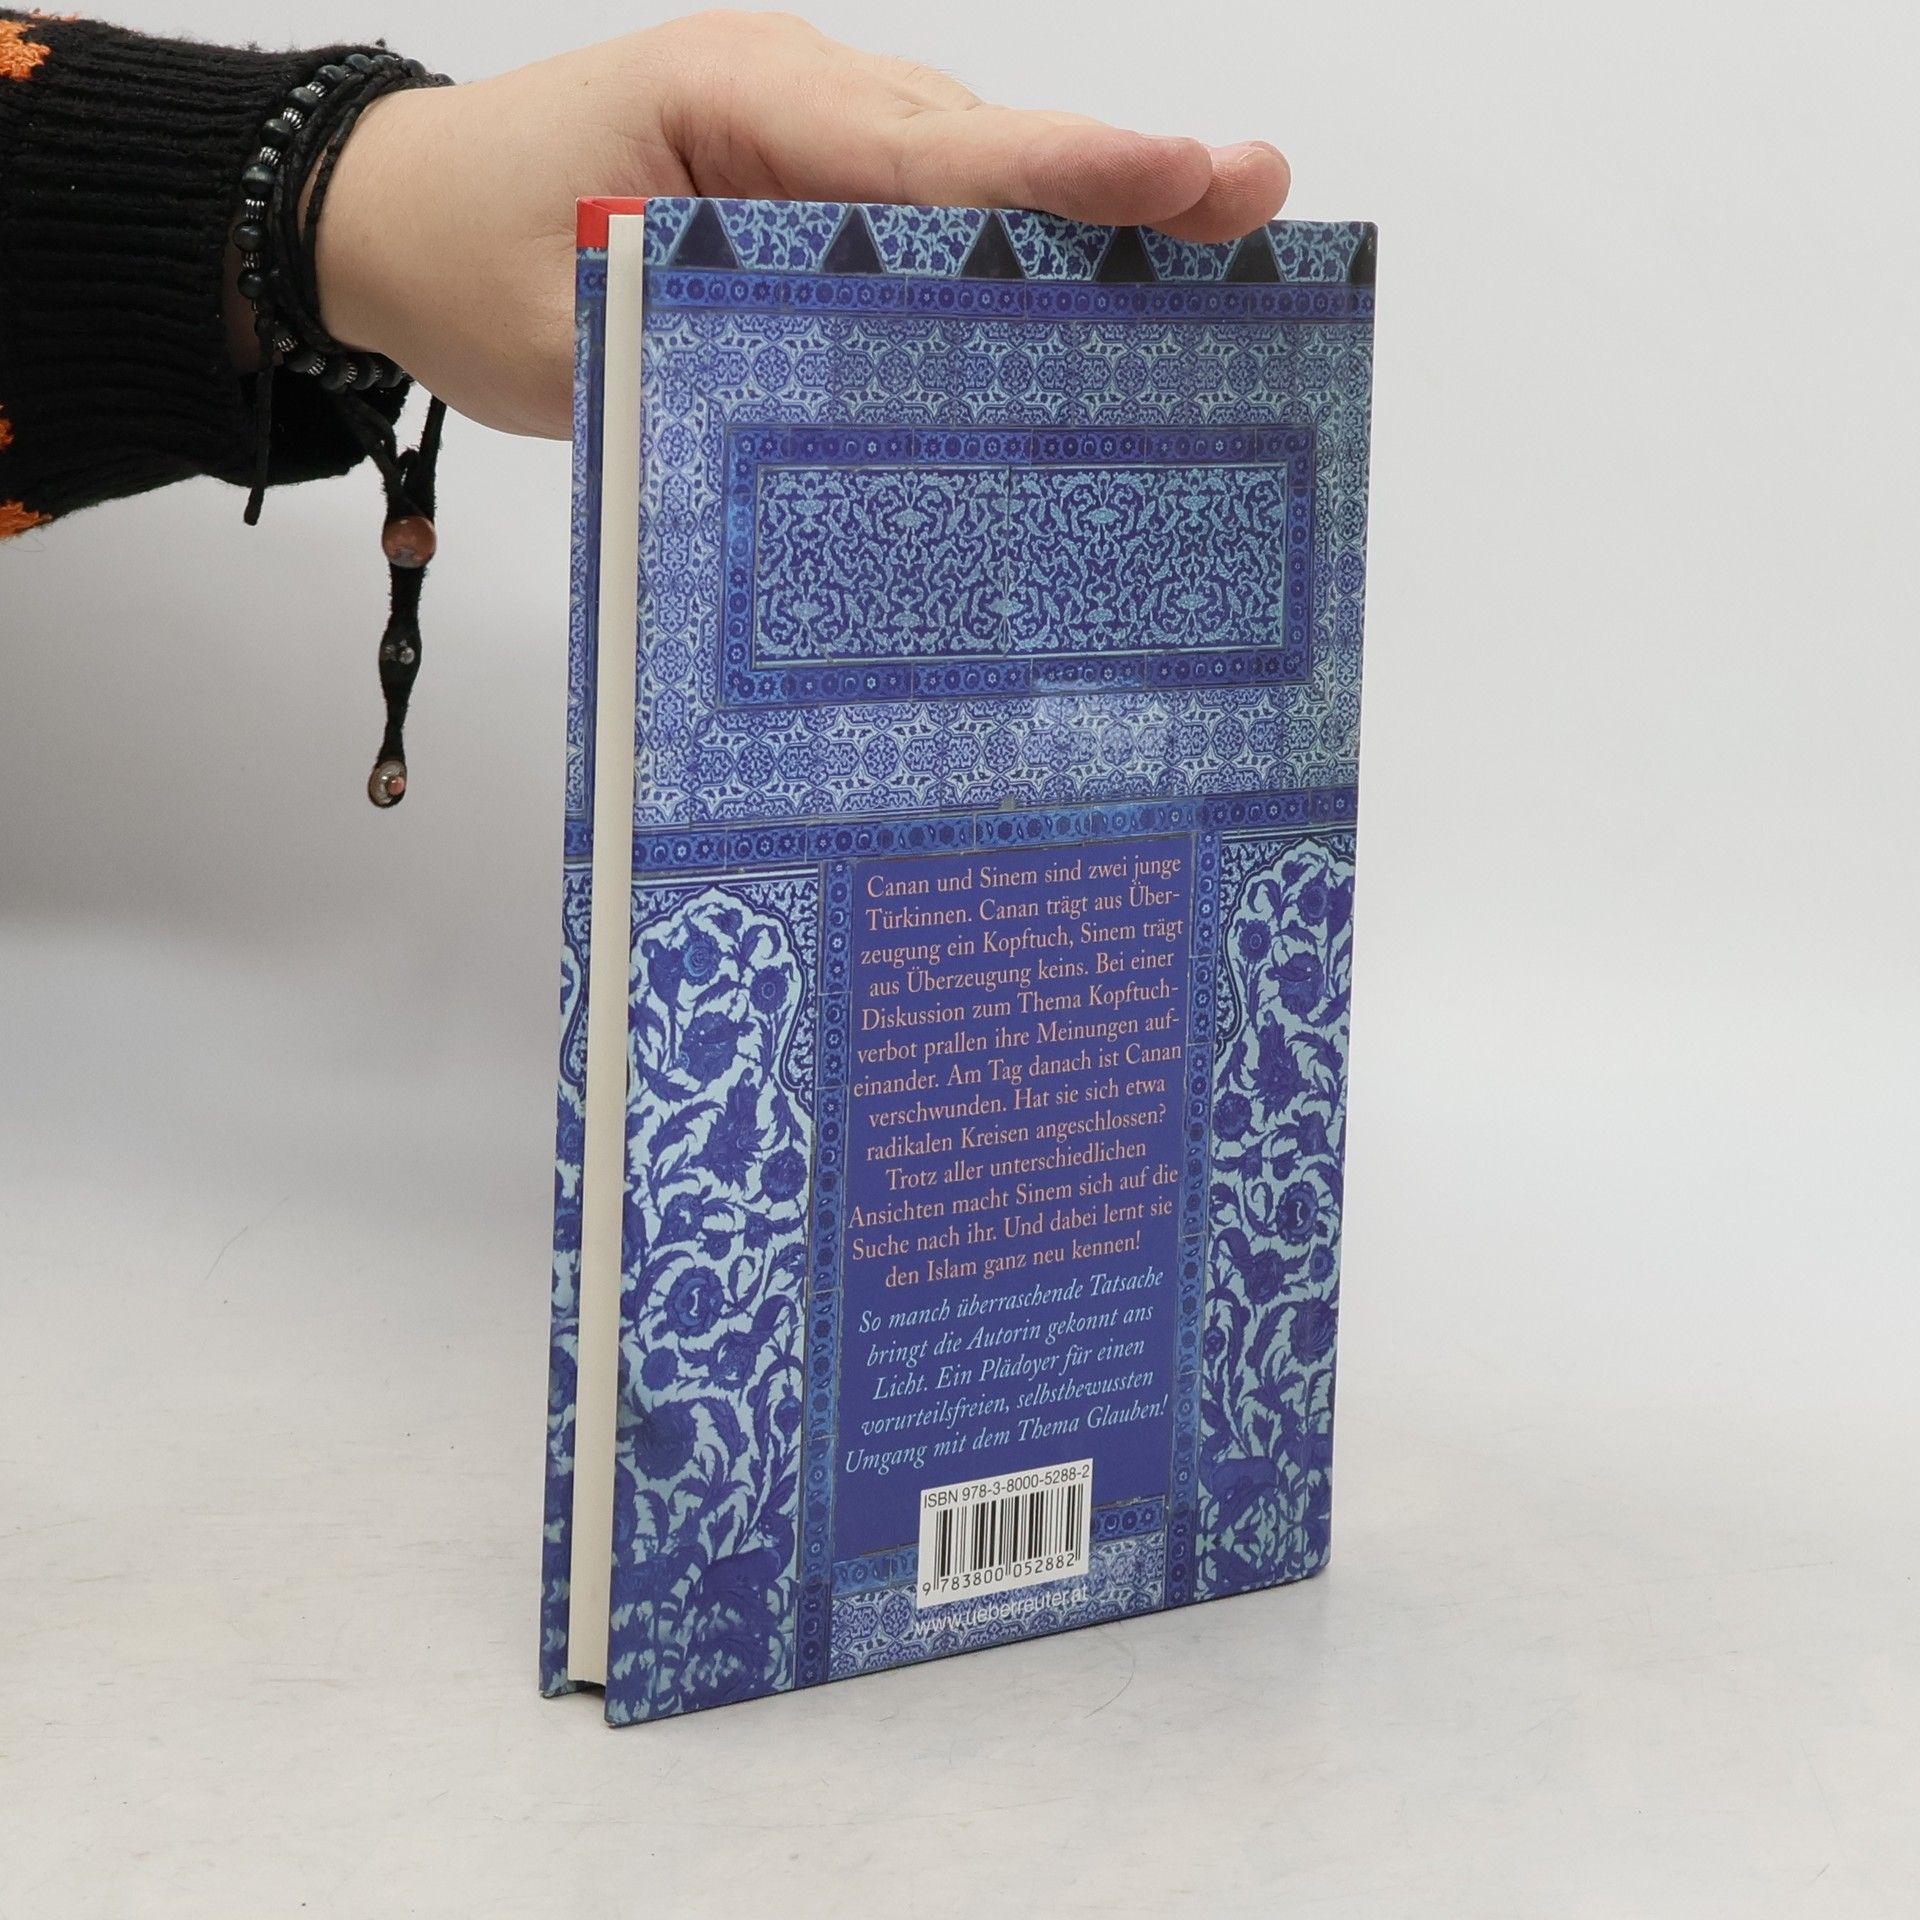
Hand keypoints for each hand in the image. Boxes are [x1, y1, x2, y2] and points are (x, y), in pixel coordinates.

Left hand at [310, 10, 1290, 437]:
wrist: (389, 217)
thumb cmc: (464, 252)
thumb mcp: (569, 327)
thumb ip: (705, 352)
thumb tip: (846, 416)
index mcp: (732, 104)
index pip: (919, 147)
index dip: (1056, 170)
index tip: (1179, 173)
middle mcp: (791, 102)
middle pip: (977, 143)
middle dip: (1117, 173)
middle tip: (1254, 194)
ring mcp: (806, 143)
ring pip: (968, 174)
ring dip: (1083, 212)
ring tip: (1219, 241)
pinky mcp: (807, 196)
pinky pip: (928, 218)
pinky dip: (1010, 254)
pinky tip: (1091, 297)